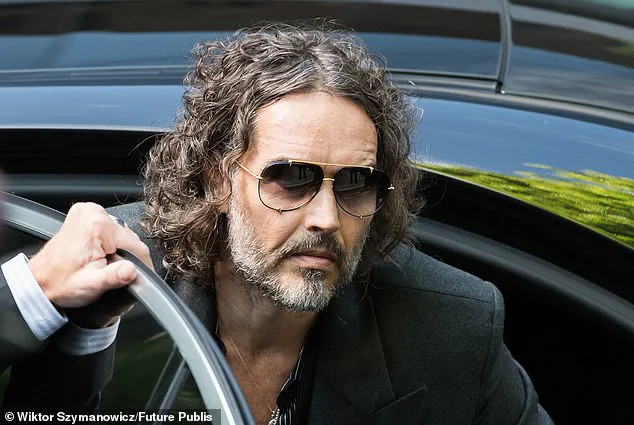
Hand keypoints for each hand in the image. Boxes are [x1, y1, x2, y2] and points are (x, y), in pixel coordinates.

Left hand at [28, 202, 152, 309]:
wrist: (39, 280)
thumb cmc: (60, 283)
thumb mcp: (91, 285)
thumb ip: (114, 277)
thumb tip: (133, 270)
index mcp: (97, 225)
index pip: (136, 244)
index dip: (140, 264)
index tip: (136, 276)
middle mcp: (92, 212)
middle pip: (129, 238)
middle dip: (123, 256)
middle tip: (106, 270)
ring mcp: (87, 211)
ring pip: (121, 234)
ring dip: (116, 249)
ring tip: (98, 262)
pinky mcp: (85, 214)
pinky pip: (110, 229)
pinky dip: (107, 242)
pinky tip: (95, 253)